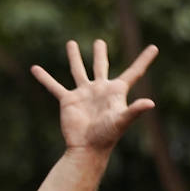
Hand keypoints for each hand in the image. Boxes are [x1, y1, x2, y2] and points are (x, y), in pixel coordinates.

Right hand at [31, 39, 157, 152]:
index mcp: (116, 91)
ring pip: (78, 71)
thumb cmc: (106, 136)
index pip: (134, 72)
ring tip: (71, 43)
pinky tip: (35, 68)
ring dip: (74, 57)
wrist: (86, 148)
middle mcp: (99, 89)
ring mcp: (83, 94)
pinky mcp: (68, 101)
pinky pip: (54, 86)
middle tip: (99, 42)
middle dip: (100, 54)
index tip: (154, 48)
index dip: (144, 59)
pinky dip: (45, 78)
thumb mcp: (122, 121)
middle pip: (101, 66)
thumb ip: (134, 111)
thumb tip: (150, 103)